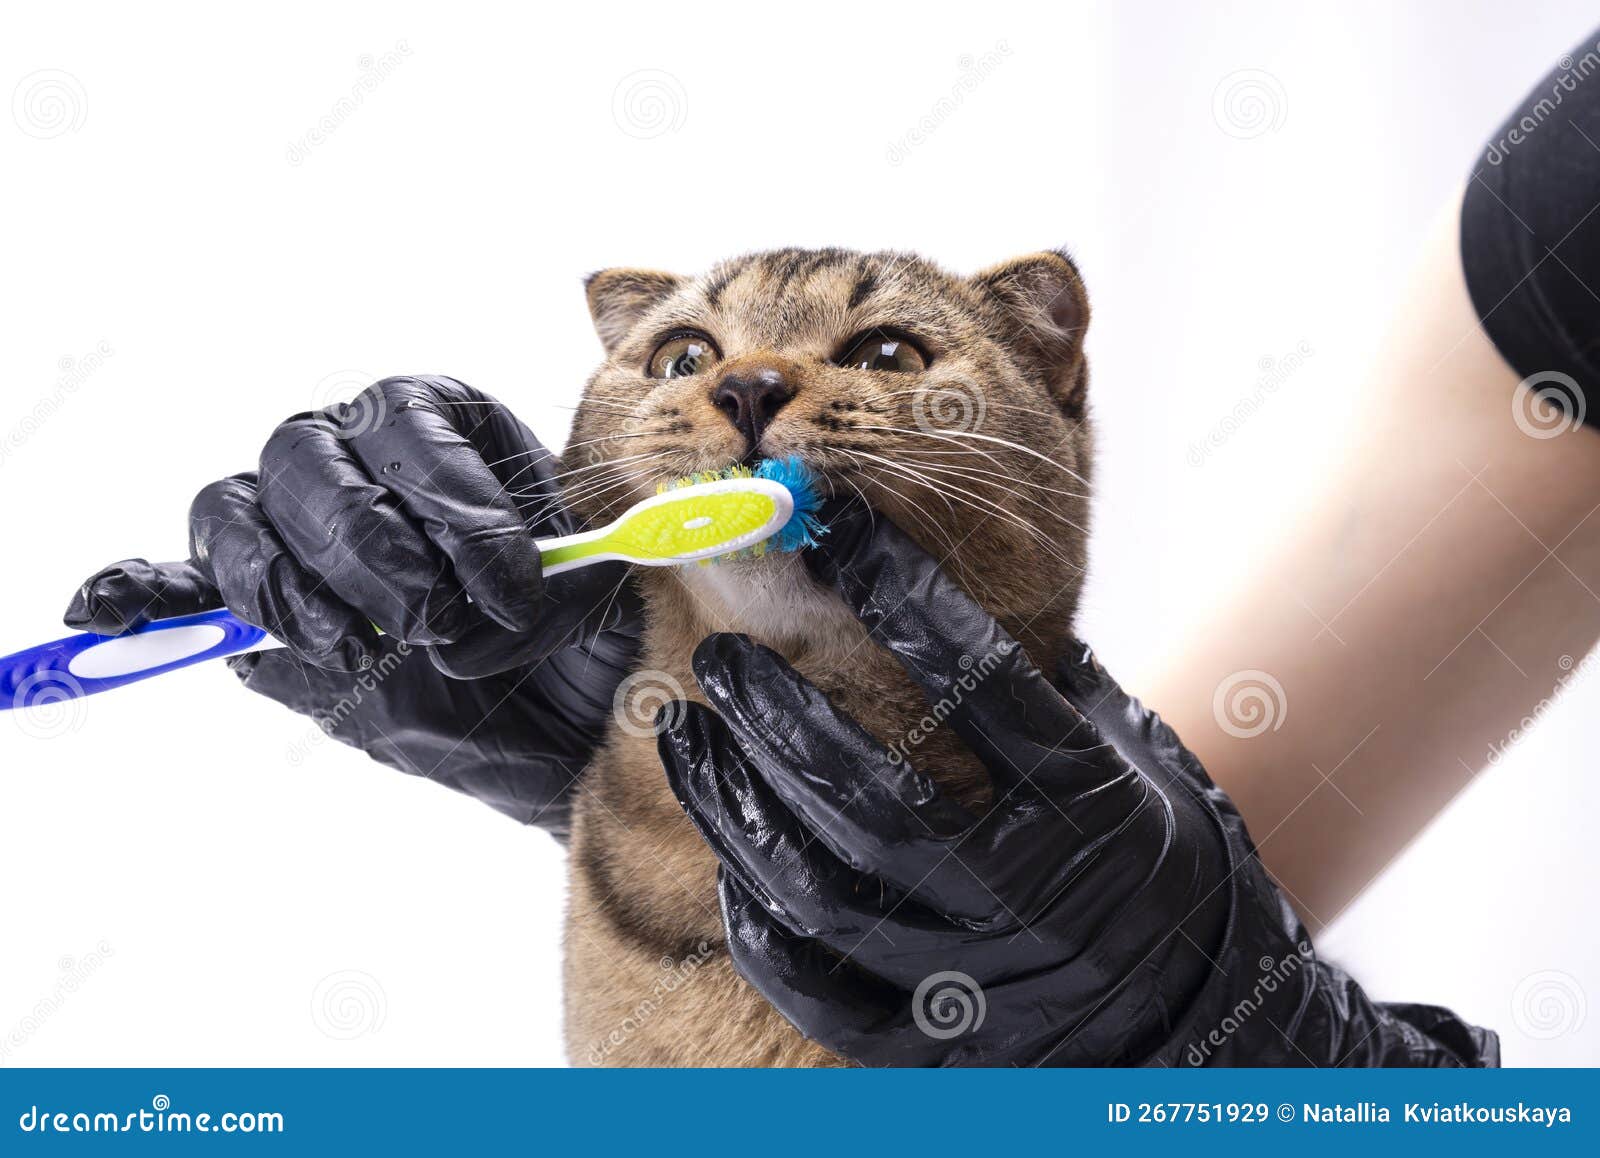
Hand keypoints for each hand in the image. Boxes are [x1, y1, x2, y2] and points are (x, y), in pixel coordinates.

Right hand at [65, 375, 640, 836]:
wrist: (570, 722)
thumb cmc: (587, 639)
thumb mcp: (604, 598)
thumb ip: (575, 579)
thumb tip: (541, 588)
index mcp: (446, 430)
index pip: (412, 426)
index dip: (457, 505)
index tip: (511, 586)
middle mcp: (359, 463)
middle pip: (309, 460)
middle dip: (372, 546)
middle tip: (427, 619)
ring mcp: (300, 536)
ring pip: (238, 512)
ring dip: (288, 583)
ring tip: (354, 646)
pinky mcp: (267, 614)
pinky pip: (186, 583)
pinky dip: (142, 592)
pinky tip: (107, 611)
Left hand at [658, 503, 1497, 1065]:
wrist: (1190, 1005)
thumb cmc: (1134, 844)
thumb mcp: (1120, 747)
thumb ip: (1039, 673)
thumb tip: (928, 566)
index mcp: (1090, 800)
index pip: (981, 678)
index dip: (901, 591)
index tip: (835, 527)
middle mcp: (1031, 893)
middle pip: (876, 802)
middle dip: (781, 720)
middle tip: (721, 657)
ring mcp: (980, 981)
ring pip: (824, 896)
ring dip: (736, 809)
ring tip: (686, 734)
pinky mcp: (937, 1050)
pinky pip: (823, 996)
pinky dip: (761, 930)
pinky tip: (728, 865)